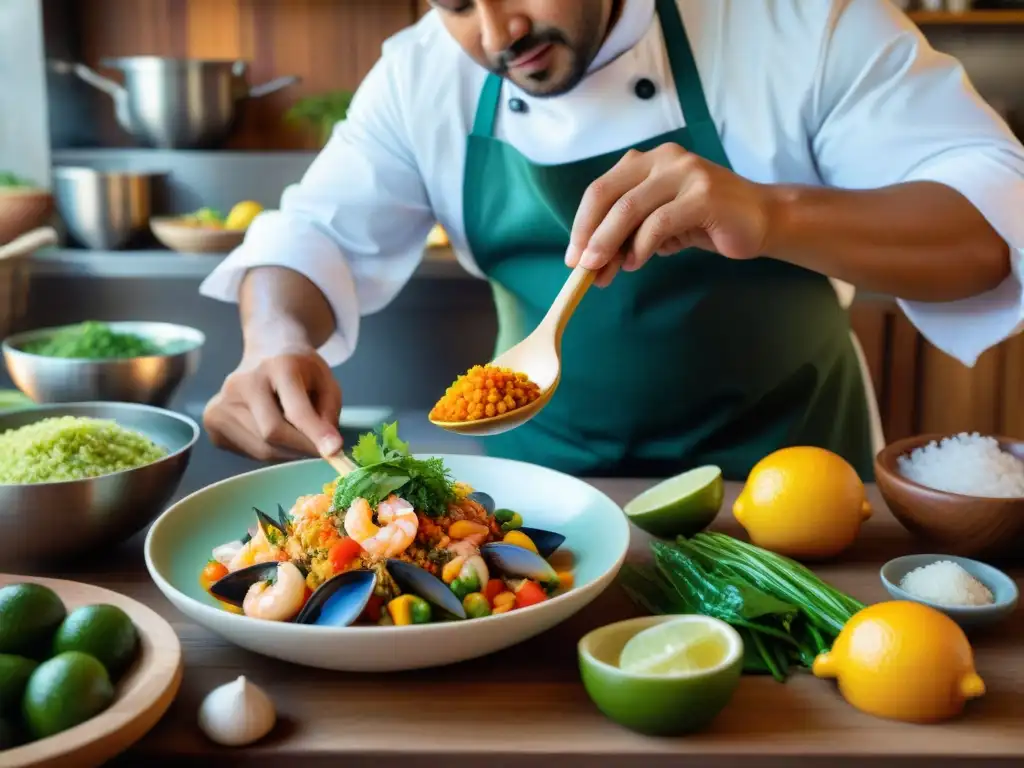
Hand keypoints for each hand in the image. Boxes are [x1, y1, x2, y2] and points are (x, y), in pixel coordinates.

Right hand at [203, 347, 342, 461]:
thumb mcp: (326, 381)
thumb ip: (329, 414)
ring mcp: (221, 401)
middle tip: (320, 450)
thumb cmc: (300, 369)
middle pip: (273, 433)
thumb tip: (326, 449)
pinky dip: (269, 450)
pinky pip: (248, 451)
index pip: (295, 409)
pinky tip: (273, 431)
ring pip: (261, 449)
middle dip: (301, 448)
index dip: (314, 433)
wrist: (266, 350)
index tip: (334, 453)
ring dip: (287, 452)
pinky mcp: (212, 421)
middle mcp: (242, 382)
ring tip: (296, 434)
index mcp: (277, 366)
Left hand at [565, 144, 772, 285]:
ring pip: (629, 209)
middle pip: (608, 196)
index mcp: (647, 161)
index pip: (601, 190)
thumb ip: (628, 233)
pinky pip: (659, 223)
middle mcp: (664, 159)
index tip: (573, 256)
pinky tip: (635, 264)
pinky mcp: (704, 195)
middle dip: (590, 235)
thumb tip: (591, 260)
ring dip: (610, 245)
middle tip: (581, 268)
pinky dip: (640, 247)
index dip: (581, 224)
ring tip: (604, 272)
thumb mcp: (658, 223)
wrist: (762, 220)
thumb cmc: (705, 222)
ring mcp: (685, 173)